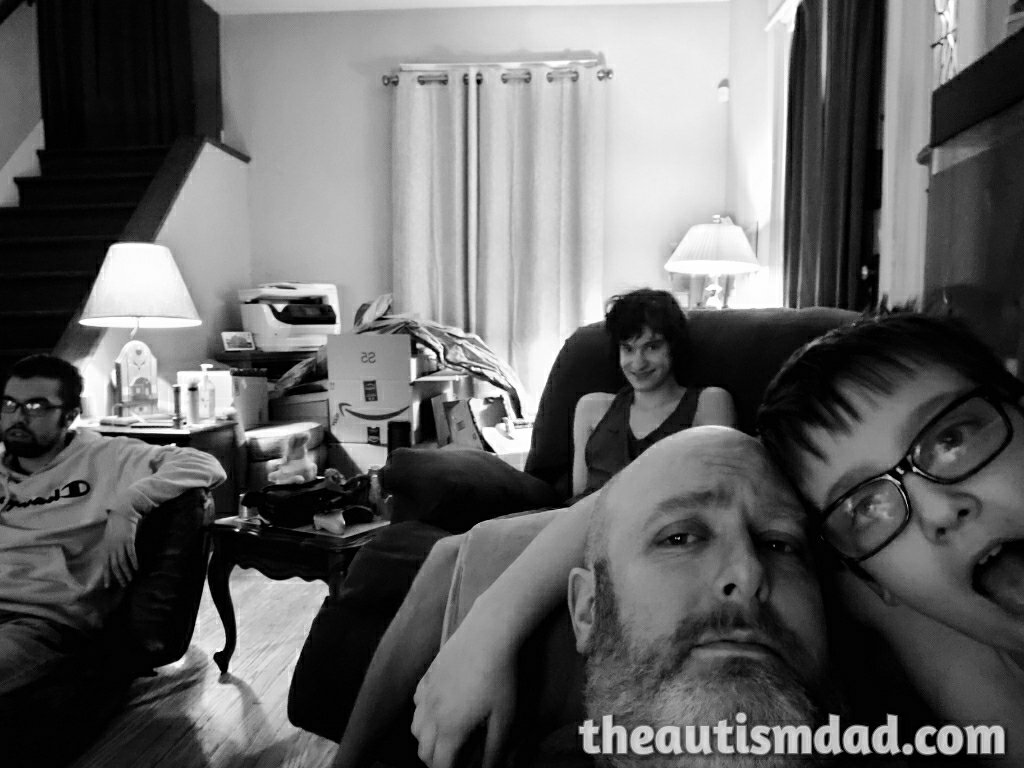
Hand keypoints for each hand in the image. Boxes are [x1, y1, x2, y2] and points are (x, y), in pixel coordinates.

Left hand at [103, 509, 138, 587]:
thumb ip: (109, 550)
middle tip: (124, 584)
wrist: (121, 515)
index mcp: (106, 549)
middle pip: (115, 566)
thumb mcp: (108, 540)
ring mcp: (120, 545)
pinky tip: (137, 568)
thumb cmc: (115, 527)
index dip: (106, 576)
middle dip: (119, 577)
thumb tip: (110, 561)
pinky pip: (131, 553)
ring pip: (122, 562)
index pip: (105, 566)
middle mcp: (111, 548)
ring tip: (131, 579)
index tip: (107, 586)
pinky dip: (134, 561)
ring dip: (127, 572)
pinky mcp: (129, 540)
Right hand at [412, 626, 517, 767]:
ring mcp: (426, 694)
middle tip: (458, 758)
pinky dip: (423, 714)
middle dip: (438, 761)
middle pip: (424, 752)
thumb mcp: (504, 718)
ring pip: (416, 729)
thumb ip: (494, 749)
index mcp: (450, 729)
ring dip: (427, 739)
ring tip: (447, 737)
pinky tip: (440, 709)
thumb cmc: (500, 677)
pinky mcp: (427, 676)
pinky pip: (416, 704)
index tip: (463, 767)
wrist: (487, 635)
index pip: (440, 765)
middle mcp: (432, 714)